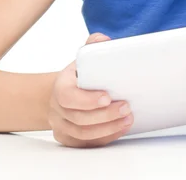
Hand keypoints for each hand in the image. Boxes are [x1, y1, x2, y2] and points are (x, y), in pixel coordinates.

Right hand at [47, 33, 133, 147]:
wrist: (61, 93)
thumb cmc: (77, 75)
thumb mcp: (82, 57)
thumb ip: (93, 45)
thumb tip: (105, 41)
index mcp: (60, 87)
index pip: (68, 97)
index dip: (87, 100)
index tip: (108, 97)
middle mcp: (57, 109)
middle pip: (79, 118)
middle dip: (105, 115)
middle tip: (126, 107)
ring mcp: (61, 126)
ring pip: (83, 134)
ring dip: (108, 128)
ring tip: (128, 118)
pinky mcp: (69, 138)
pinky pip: (86, 144)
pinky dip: (104, 138)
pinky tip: (120, 128)